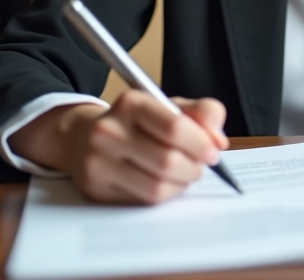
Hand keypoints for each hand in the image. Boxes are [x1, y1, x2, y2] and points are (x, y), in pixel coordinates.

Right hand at [61, 91, 228, 204]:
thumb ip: (202, 113)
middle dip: (194, 167)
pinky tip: (166, 183)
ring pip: (158, 186)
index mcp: (131, 103)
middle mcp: (109, 131)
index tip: (213, 151)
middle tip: (200, 165)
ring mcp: (98, 161)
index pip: (175, 127)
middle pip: (168, 161)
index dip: (201, 144)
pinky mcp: (96, 188)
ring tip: (184, 173)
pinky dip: (165, 194)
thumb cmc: (138, 123)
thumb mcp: (169, 107)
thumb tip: (218, 141)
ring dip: (182, 184)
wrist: (85, 137)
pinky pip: (144, 200)